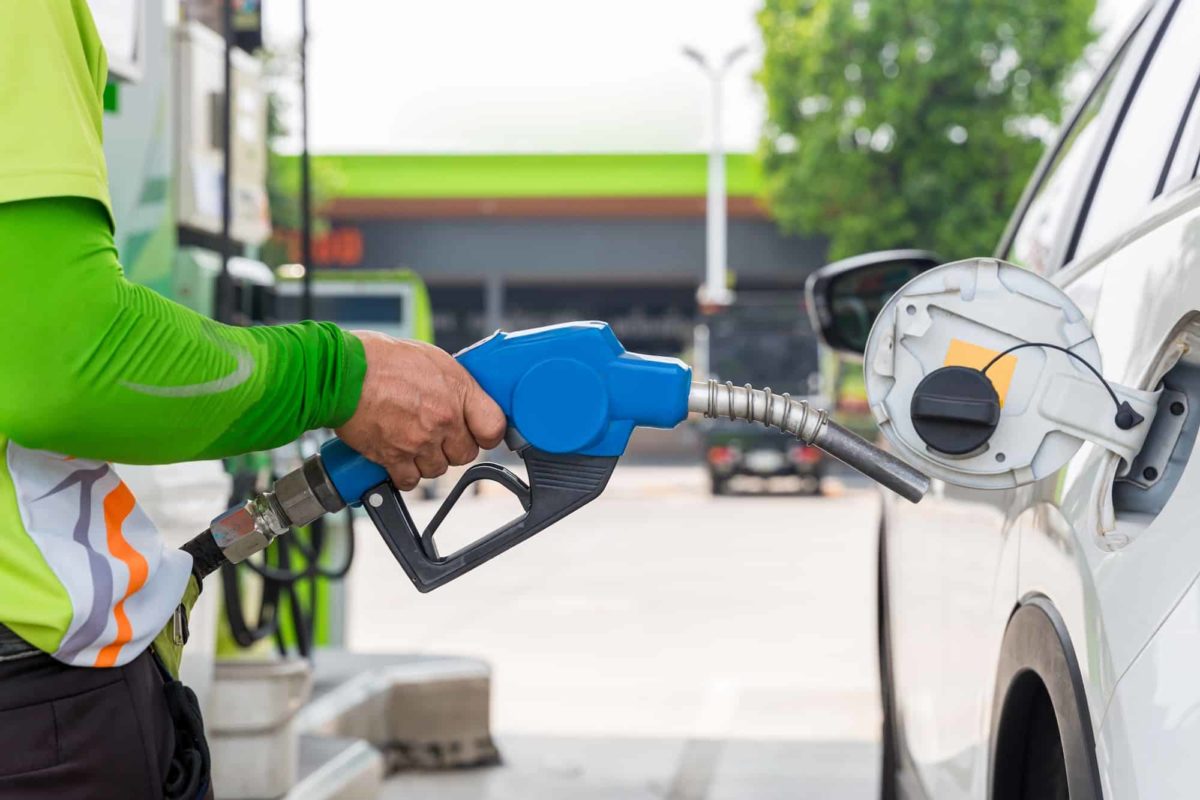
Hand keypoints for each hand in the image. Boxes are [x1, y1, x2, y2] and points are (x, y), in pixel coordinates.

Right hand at [335, 331, 505, 490]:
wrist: (343, 371)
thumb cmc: (382, 359)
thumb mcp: (433, 360)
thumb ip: (455, 386)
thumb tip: (466, 401)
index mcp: (459, 392)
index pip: (494, 428)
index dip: (487, 434)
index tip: (480, 434)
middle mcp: (444, 420)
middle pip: (465, 454)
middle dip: (453, 447)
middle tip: (438, 434)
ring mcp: (419, 441)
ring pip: (437, 469)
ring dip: (427, 460)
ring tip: (412, 440)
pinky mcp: (394, 457)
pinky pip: (409, 480)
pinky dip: (404, 473)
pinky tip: (398, 456)